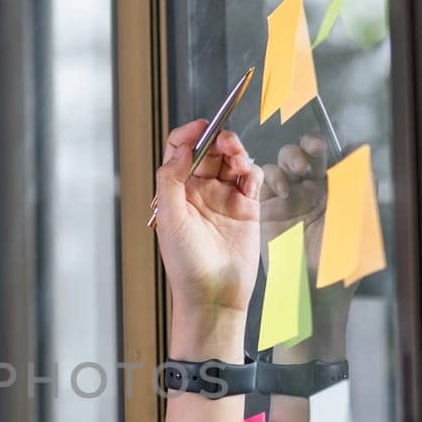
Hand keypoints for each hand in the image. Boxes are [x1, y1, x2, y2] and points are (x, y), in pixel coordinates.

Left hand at [151, 119, 263, 320]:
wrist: (214, 294)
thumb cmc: (187, 264)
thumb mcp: (170, 218)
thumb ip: (171, 179)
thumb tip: (181, 148)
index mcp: (176, 191)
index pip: (180, 150)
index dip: (190, 134)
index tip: (201, 127)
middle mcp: (199, 191)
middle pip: (209, 150)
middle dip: (217, 138)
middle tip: (224, 140)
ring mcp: (223, 198)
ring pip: (231, 160)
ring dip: (235, 151)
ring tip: (236, 156)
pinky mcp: (247, 208)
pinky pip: (251, 178)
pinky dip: (251, 169)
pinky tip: (246, 174)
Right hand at [256, 132, 352, 346]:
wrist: (313, 295)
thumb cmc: (342, 266)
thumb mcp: (360, 225)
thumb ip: (361, 188)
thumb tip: (361, 155)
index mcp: (338, 192)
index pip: (334, 158)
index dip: (330, 142)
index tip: (328, 137)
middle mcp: (313, 191)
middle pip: (306, 153)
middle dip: (307, 145)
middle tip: (310, 153)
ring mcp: (289, 199)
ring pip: (284, 162)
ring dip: (290, 158)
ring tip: (297, 173)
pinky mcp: (268, 210)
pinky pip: (265, 181)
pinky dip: (272, 177)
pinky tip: (282, 190)